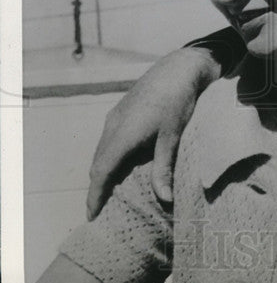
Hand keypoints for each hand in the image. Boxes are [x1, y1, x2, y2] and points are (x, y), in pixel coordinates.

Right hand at [87, 47, 219, 217]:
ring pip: (102, 150)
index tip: (91, 215)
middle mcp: (112, 125)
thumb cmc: (177, 101)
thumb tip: (165, 199)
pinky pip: (108, 139)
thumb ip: (164, 168)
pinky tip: (121, 163)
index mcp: (122, 134)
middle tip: (102, 209)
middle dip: (98, 187)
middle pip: (97, 163)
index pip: (101, 172)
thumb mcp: (172, 136)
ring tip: (110, 190)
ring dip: (103, 170)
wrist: (178, 68)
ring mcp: (115, 116)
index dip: (95, 195)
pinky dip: (109, 156)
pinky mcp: (121, 110)